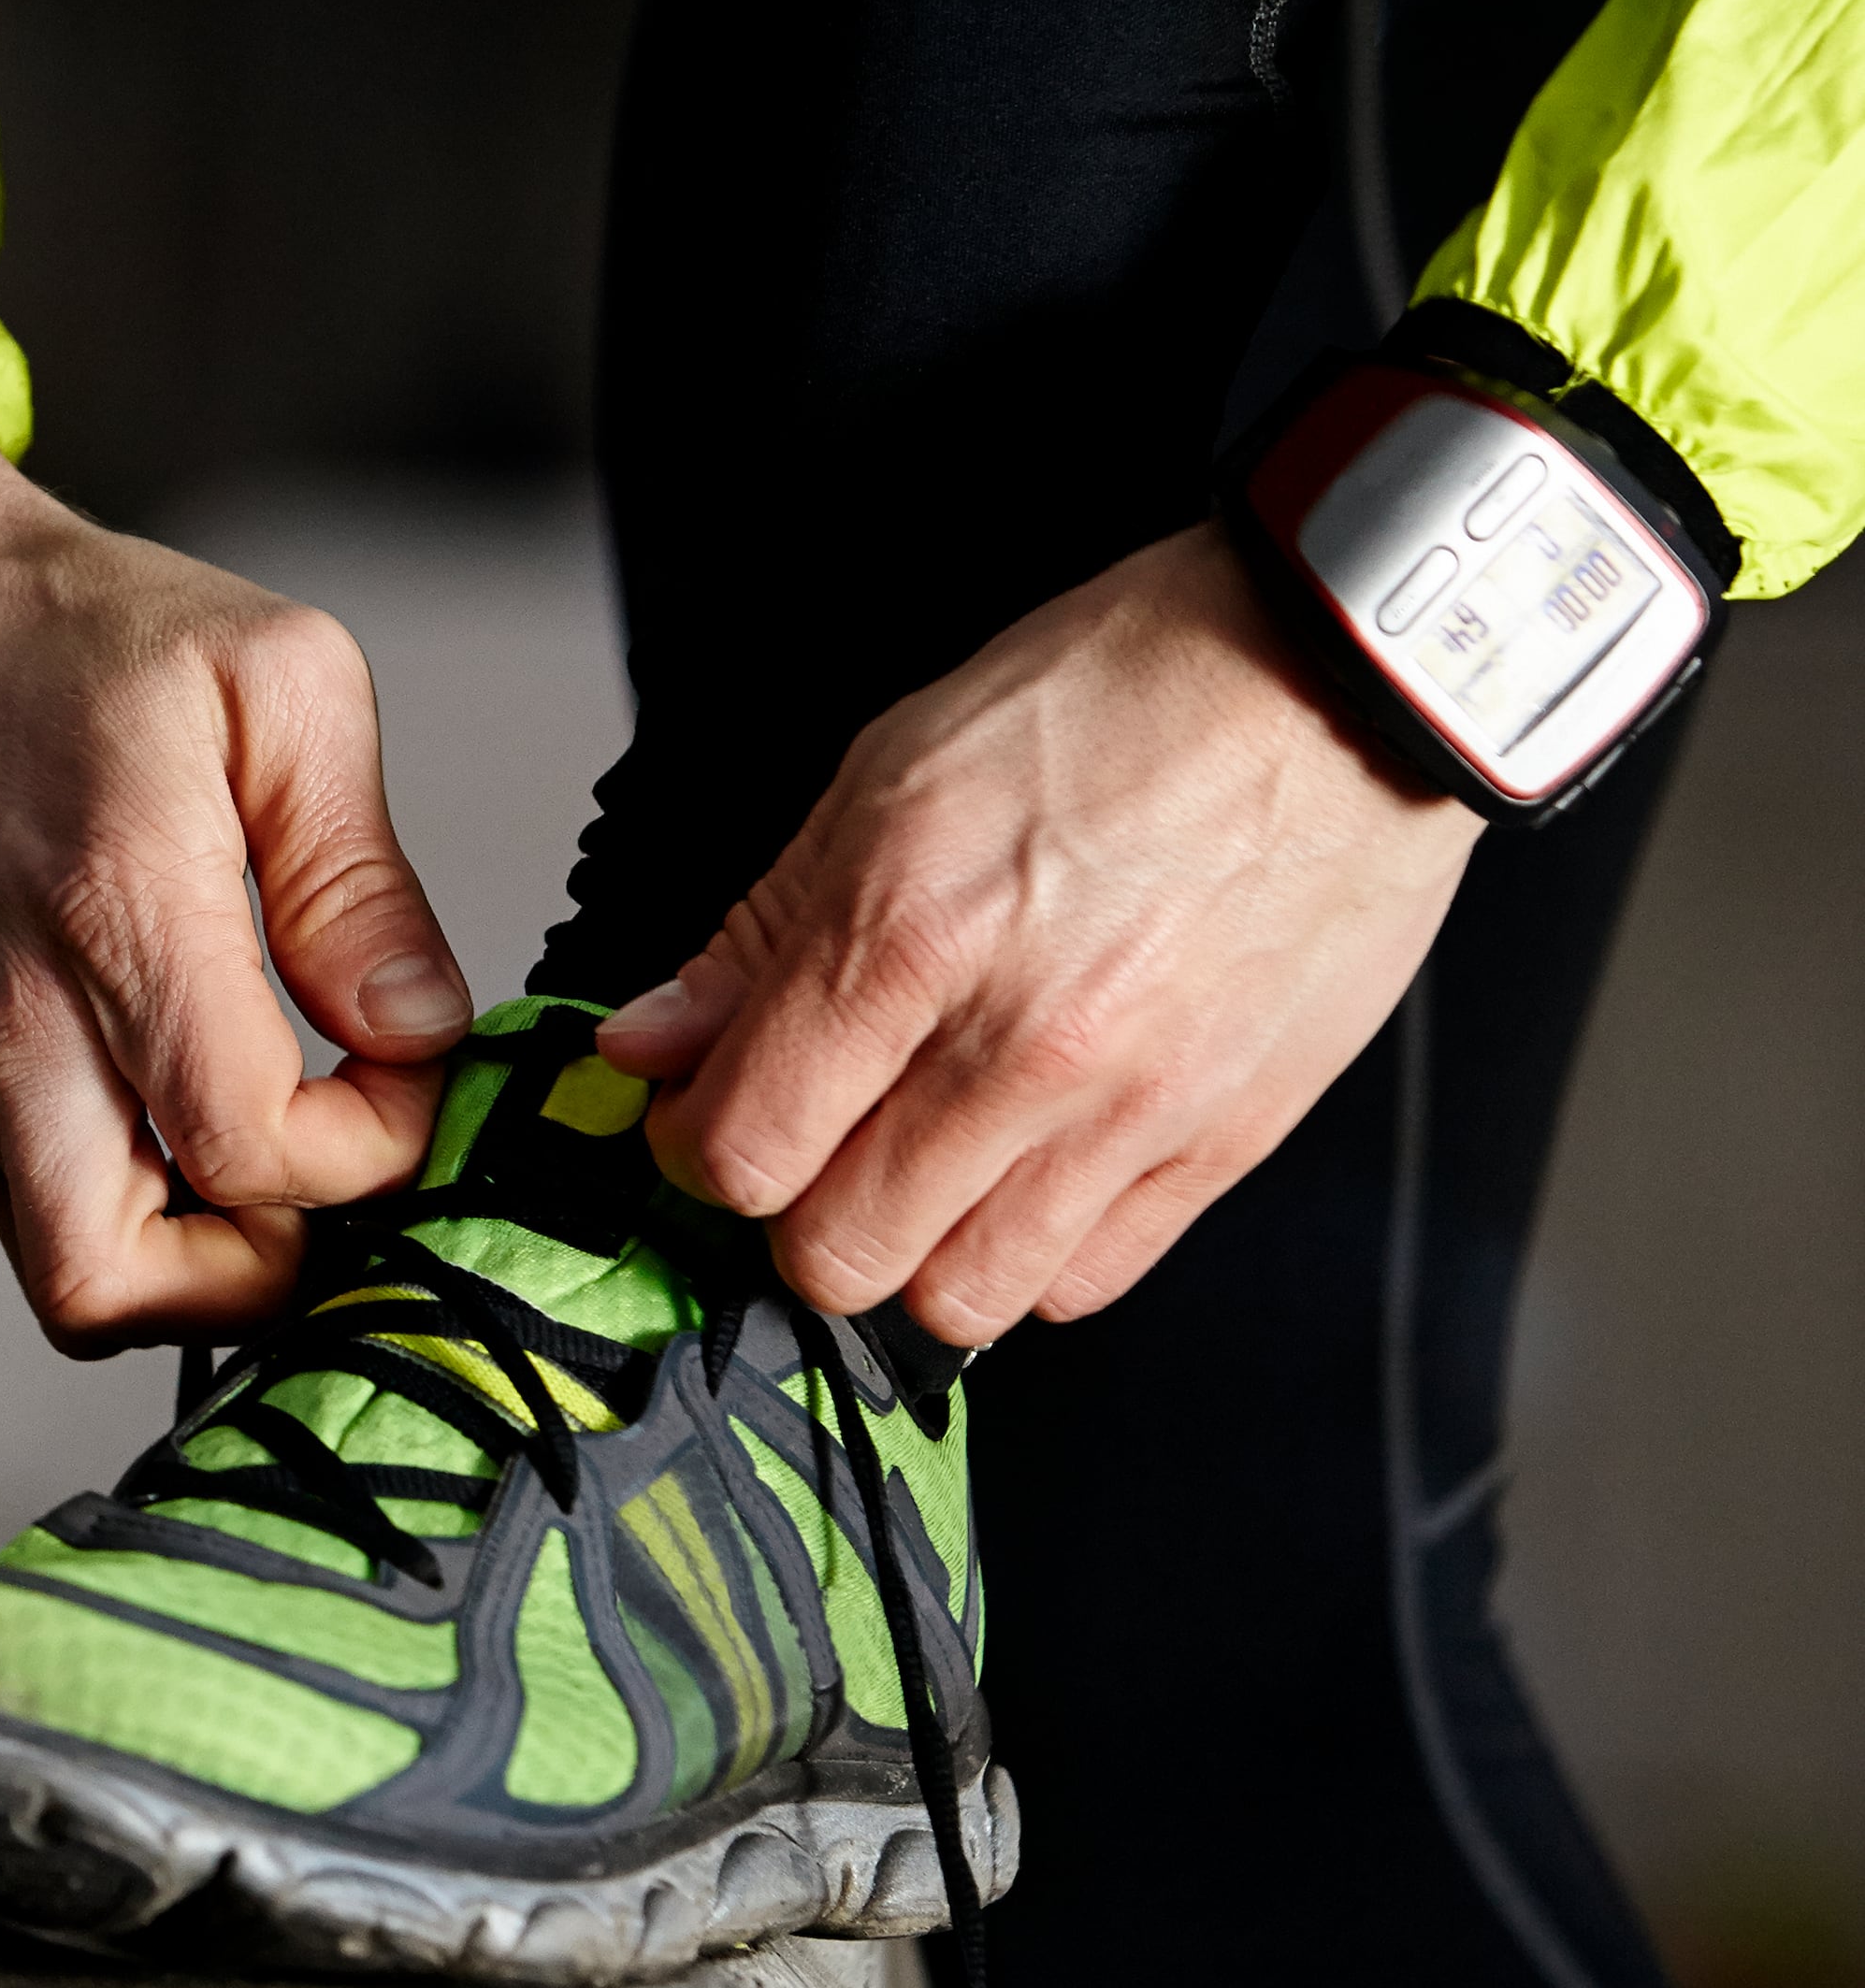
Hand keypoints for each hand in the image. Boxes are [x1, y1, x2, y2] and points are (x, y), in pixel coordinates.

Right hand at [0, 397, 472, 1350]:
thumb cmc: (73, 631)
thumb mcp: (279, 683)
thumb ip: (358, 877)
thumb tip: (413, 1031)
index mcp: (117, 914)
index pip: (252, 1149)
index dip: (369, 1145)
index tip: (403, 1059)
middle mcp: (18, 1022)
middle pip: (118, 1288)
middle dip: (262, 1272)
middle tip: (329, 1165)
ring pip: (69, 1286)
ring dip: (194, 1267)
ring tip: (271, 1158)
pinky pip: (41, 1221)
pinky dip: (137, 1222)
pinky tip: (197, 1127)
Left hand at [594, 522, 1481, 1344]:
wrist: (1338, 687)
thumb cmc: (1118, 700)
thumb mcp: (888, 773)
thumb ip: (760, 932)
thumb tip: (650, 1044)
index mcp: (911, 937)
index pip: (745, 1148)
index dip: (696, 1148)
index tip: (704, 1115)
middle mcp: (1019, 1045)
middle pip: (838, 1254)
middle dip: (792, 1214)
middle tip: (807, 1146)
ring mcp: (1130, 1108)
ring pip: (959, 1300)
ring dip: (910, 1253)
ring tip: (913, 1170)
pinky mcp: (1225, 1141)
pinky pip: (1087, 1281)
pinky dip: (1029, 1256)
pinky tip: (1018, 1176)